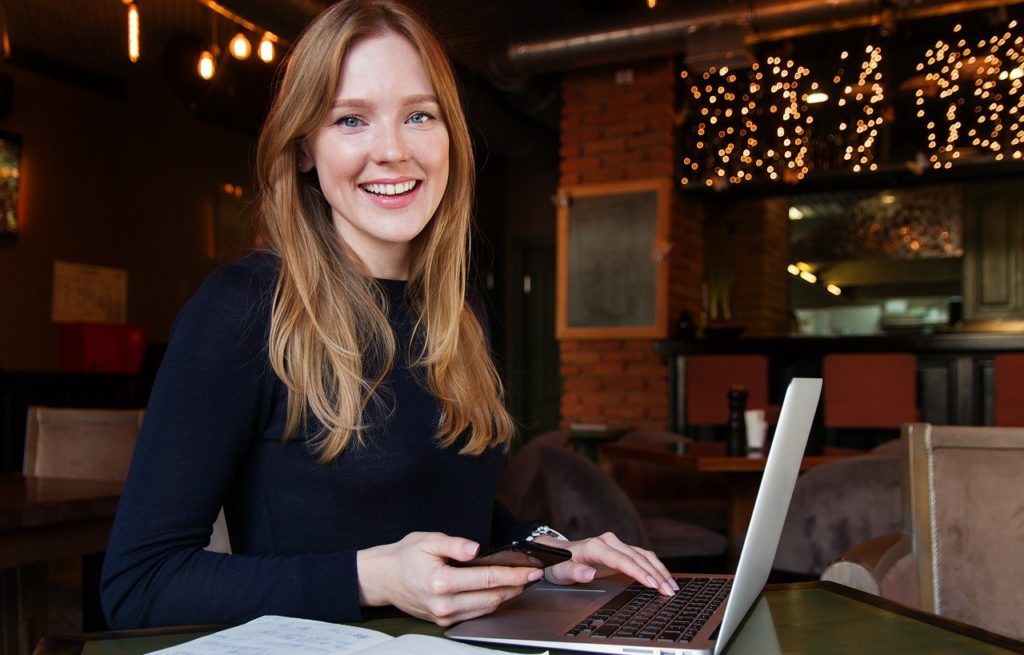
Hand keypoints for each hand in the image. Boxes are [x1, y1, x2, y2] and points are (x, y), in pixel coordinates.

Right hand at [357, 532, 543, 625]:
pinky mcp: (444, 621)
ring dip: (507, 596)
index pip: (488, 579)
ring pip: (486, 609)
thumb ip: (454, 543)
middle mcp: (444, 604)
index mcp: (441, 582)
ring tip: (521, 582)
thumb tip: (475, 548)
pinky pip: (475, 614)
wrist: (383, 578)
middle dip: (516, 586)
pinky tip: (500, 591)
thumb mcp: (428, 540)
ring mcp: (444, 616)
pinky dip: (491, 603)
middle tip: (532, 575)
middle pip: (492, 598)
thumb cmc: (404, 556)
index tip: (531, 570)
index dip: (514, 574)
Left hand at [537, 532, 678, 595]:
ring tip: (672, 586)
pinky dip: (655, 566)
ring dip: (659, 570)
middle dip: (655, 574)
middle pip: (637, 557)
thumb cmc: (558, 564)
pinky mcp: (621, 550)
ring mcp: (616, 544)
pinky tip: (664, 577)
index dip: (639, 572)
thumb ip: (575, 572)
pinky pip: (642, 557)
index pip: (622, 560)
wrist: (558, 554)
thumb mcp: (560, 571)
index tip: (652, 583)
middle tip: (669, 591)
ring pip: (643, 556)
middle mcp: (608, 542)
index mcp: (595, 546)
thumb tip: (590, 573)